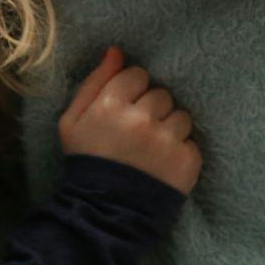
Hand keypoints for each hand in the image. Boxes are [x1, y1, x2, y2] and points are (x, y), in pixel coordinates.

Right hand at [58, 47, 201, 194]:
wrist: (104, 213)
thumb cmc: (86, 162)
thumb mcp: (72, 121)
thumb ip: (95, 82)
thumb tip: (116, 51)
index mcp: (111, 106)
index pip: (137, 75)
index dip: (132, 92)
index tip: (124, 111)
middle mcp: (141, 120)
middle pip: (161, 94)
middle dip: (151, 110)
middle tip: (137, 134)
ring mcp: (167, 141)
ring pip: (181, 116)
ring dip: (169, 129)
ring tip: (152, 150)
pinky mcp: (187, 161)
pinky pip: (191, 141)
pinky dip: (180, 152)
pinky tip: (162, 165)